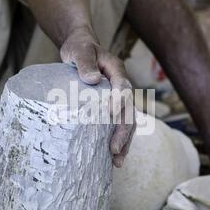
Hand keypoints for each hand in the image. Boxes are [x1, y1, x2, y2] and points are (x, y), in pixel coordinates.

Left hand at [60, 26, 135, 167]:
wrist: (81, 48)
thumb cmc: (80, 48)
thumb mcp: (80, 51)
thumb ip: (85, 63)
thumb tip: (92, 80)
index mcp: (117, 71)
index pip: (122, 87)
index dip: (119, 101)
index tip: (111, 114)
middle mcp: (122, 86)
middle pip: (129, 111)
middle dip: (124, 132)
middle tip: (115, 149)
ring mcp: (118, 98)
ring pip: (127, 122)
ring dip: (124, 142)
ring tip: (117, 162)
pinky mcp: (111, 106)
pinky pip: (118, 125)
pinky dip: (117, 140)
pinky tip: (112, 157)